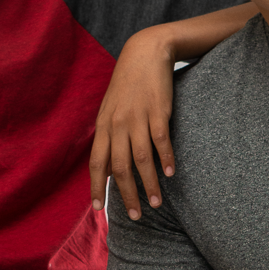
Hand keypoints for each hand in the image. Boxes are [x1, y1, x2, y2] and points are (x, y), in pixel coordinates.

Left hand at [89, 26, 175, 221]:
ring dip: (150, 184)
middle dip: (127, 195)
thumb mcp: (111, 111)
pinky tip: (171, 174)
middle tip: (136, 216)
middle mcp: (118, 124)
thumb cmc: (128, 86)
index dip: (97, 187)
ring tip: (157, 203)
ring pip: (141, 159)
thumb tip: (107, 170)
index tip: (99, 209)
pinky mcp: (158, 111)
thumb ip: (109, 139)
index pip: (97, 163)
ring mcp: (138, 118)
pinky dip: (166, 159)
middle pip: (120, 168)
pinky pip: (161, 141)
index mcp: (104, 126)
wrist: (144, 53)